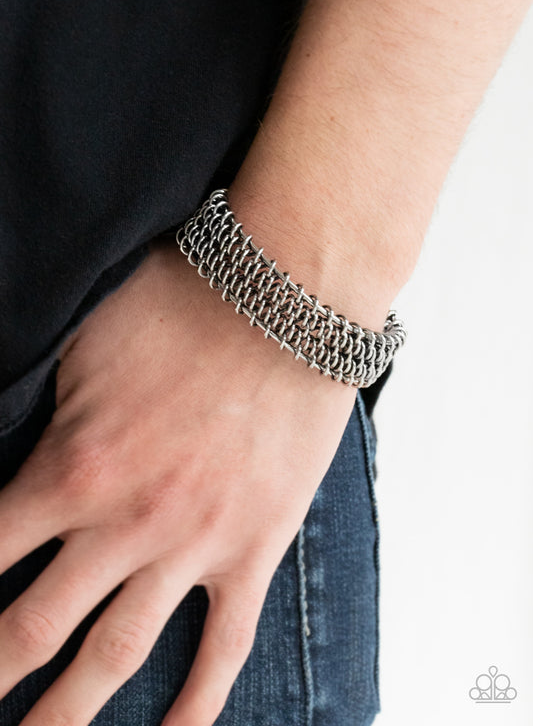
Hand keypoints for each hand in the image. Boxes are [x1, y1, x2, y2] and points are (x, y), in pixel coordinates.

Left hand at [0, 236, 358, 725]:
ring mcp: (193, 545)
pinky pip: (224, 646)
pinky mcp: (254, 547)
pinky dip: (196, 702)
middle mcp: (124, 523)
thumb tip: (4, 444)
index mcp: (72, 469)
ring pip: (114, 658)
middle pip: (29, 631)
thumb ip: (35, 410)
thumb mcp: (81, 347)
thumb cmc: (184, 306)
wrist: (284, 299)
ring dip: (64, 715)